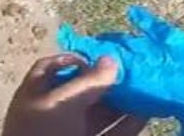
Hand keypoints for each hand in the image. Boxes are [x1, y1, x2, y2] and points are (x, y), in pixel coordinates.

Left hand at [3, 54, 146, 135]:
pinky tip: (147, 112)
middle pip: (83, 89)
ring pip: (102, 112)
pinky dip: (129, 123)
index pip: (52, 68)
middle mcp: (54, 114)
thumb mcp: (61, 104)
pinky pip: (113, 132)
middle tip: (133, 68)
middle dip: (108, 79)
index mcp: (36, 97)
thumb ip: (87, 82)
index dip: (75, 59)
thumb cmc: (43, 134)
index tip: (100, 55)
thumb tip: (111, 60)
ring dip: (124, 100)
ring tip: (146, 87)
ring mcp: (72, 133)